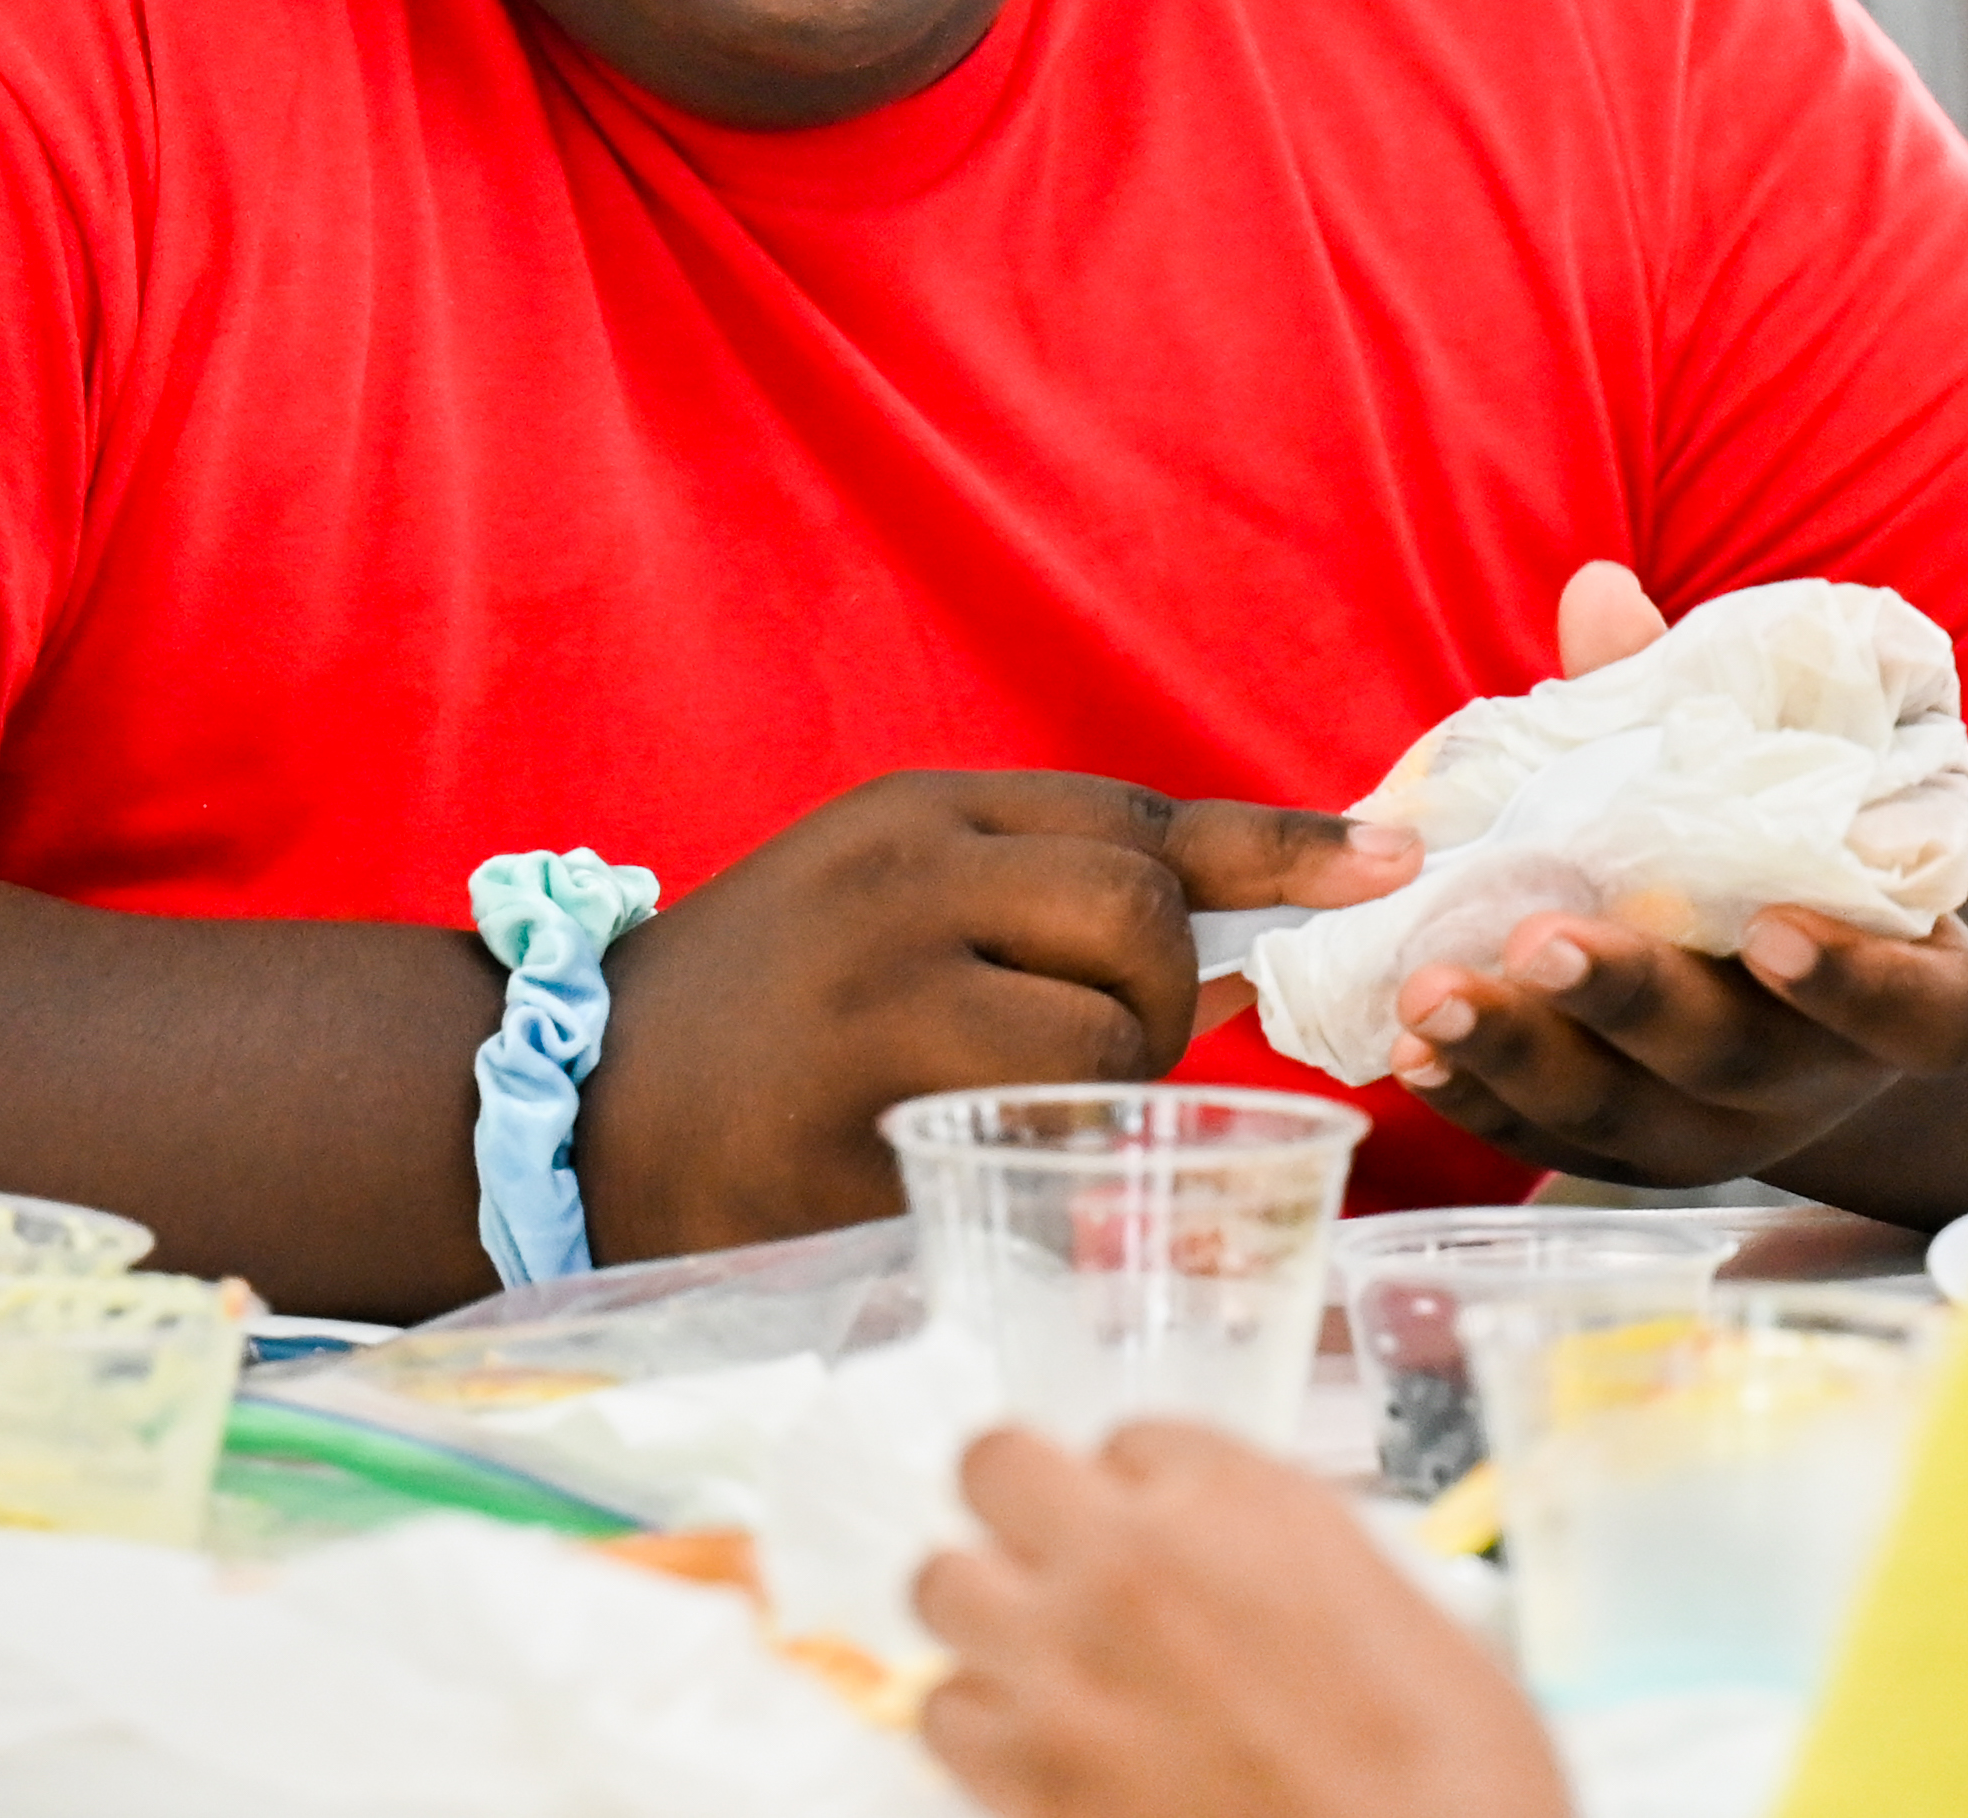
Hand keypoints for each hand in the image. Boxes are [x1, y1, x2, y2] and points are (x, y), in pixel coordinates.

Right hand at [578, 773, 1410, 1263]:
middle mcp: (906, 871)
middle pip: (1141, 908)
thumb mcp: (885, 913)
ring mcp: (886, 976)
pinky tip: (973, 1152)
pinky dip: (1051, 1149)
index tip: (1391, 862)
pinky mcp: (872, 1089)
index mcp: (917, 815)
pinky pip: (1042, 1118)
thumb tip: (1234, 966)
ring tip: (1026, 1111)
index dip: (1277, 846)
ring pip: (1109, 1021)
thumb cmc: (758, 1023)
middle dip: (1166, 994)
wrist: (576, 1107)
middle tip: (1108, 1057)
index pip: (1137, 815)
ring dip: (1114, 1084)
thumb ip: (1034, 916)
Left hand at [917, 1422, 1566, 1817]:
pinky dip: (976, 1723)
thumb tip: (1258, 1583)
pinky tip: (1024, 1745)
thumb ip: (1300, 1568)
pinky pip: (942, 1709)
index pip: (1131, 1438)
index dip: (1144, 1491)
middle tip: (1051, 1555)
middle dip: (1020, 1506)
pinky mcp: (1024, 1772)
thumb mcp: (1409, 1618)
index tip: (1159, 1528)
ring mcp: (1065, 1661)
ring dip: (983, 1612)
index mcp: (1242, 1498)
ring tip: (1029, 1653)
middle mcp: (1135, 1554)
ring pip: (941, 1584)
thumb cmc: (1454, 1781)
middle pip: (997, 1464)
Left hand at [1382, 559, 1967, 1188]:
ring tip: (1431, 994)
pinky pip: (1546, 1142)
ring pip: (1623, 1116)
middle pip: (1732, 1058)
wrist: (1789, 981)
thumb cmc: (1787, 852)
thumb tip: (1598, 592)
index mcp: (1903, 992)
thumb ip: (1689, 695)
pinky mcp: (1622, 1153)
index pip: (1915, 1012)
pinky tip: (1410, 1050)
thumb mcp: (1775, 779)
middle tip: (1542, 941)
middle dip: (1631, 1001)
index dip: (1854, 979)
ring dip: (1521, 1056)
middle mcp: (1816, 1077)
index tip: (1774, 926)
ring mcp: (1716, 1131)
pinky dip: (1477, 1100)